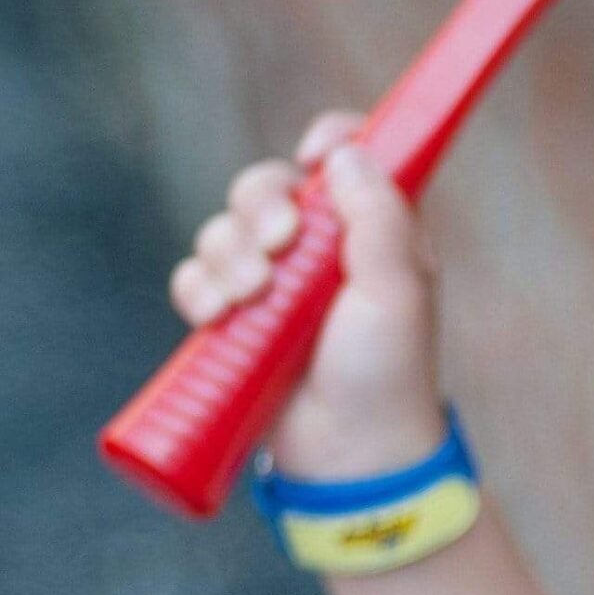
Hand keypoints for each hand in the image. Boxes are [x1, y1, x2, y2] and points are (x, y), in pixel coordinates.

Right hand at [167, 110, 447, 477]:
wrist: (350, 454)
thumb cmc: (387, 374)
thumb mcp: (397, 290)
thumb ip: (378, 217)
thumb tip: (346, 154)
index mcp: (377, 232)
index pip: (351, 158)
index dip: (331, 141)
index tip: (314, 155)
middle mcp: (324, 249)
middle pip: (269, 184)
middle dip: (261, 206)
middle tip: (281, 246)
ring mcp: (277, 284)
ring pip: (225, 228)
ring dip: (229, 254)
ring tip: (252, 300)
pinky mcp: (238, 319)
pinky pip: (196, 277)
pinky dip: (199, 289)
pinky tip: (219, 318)